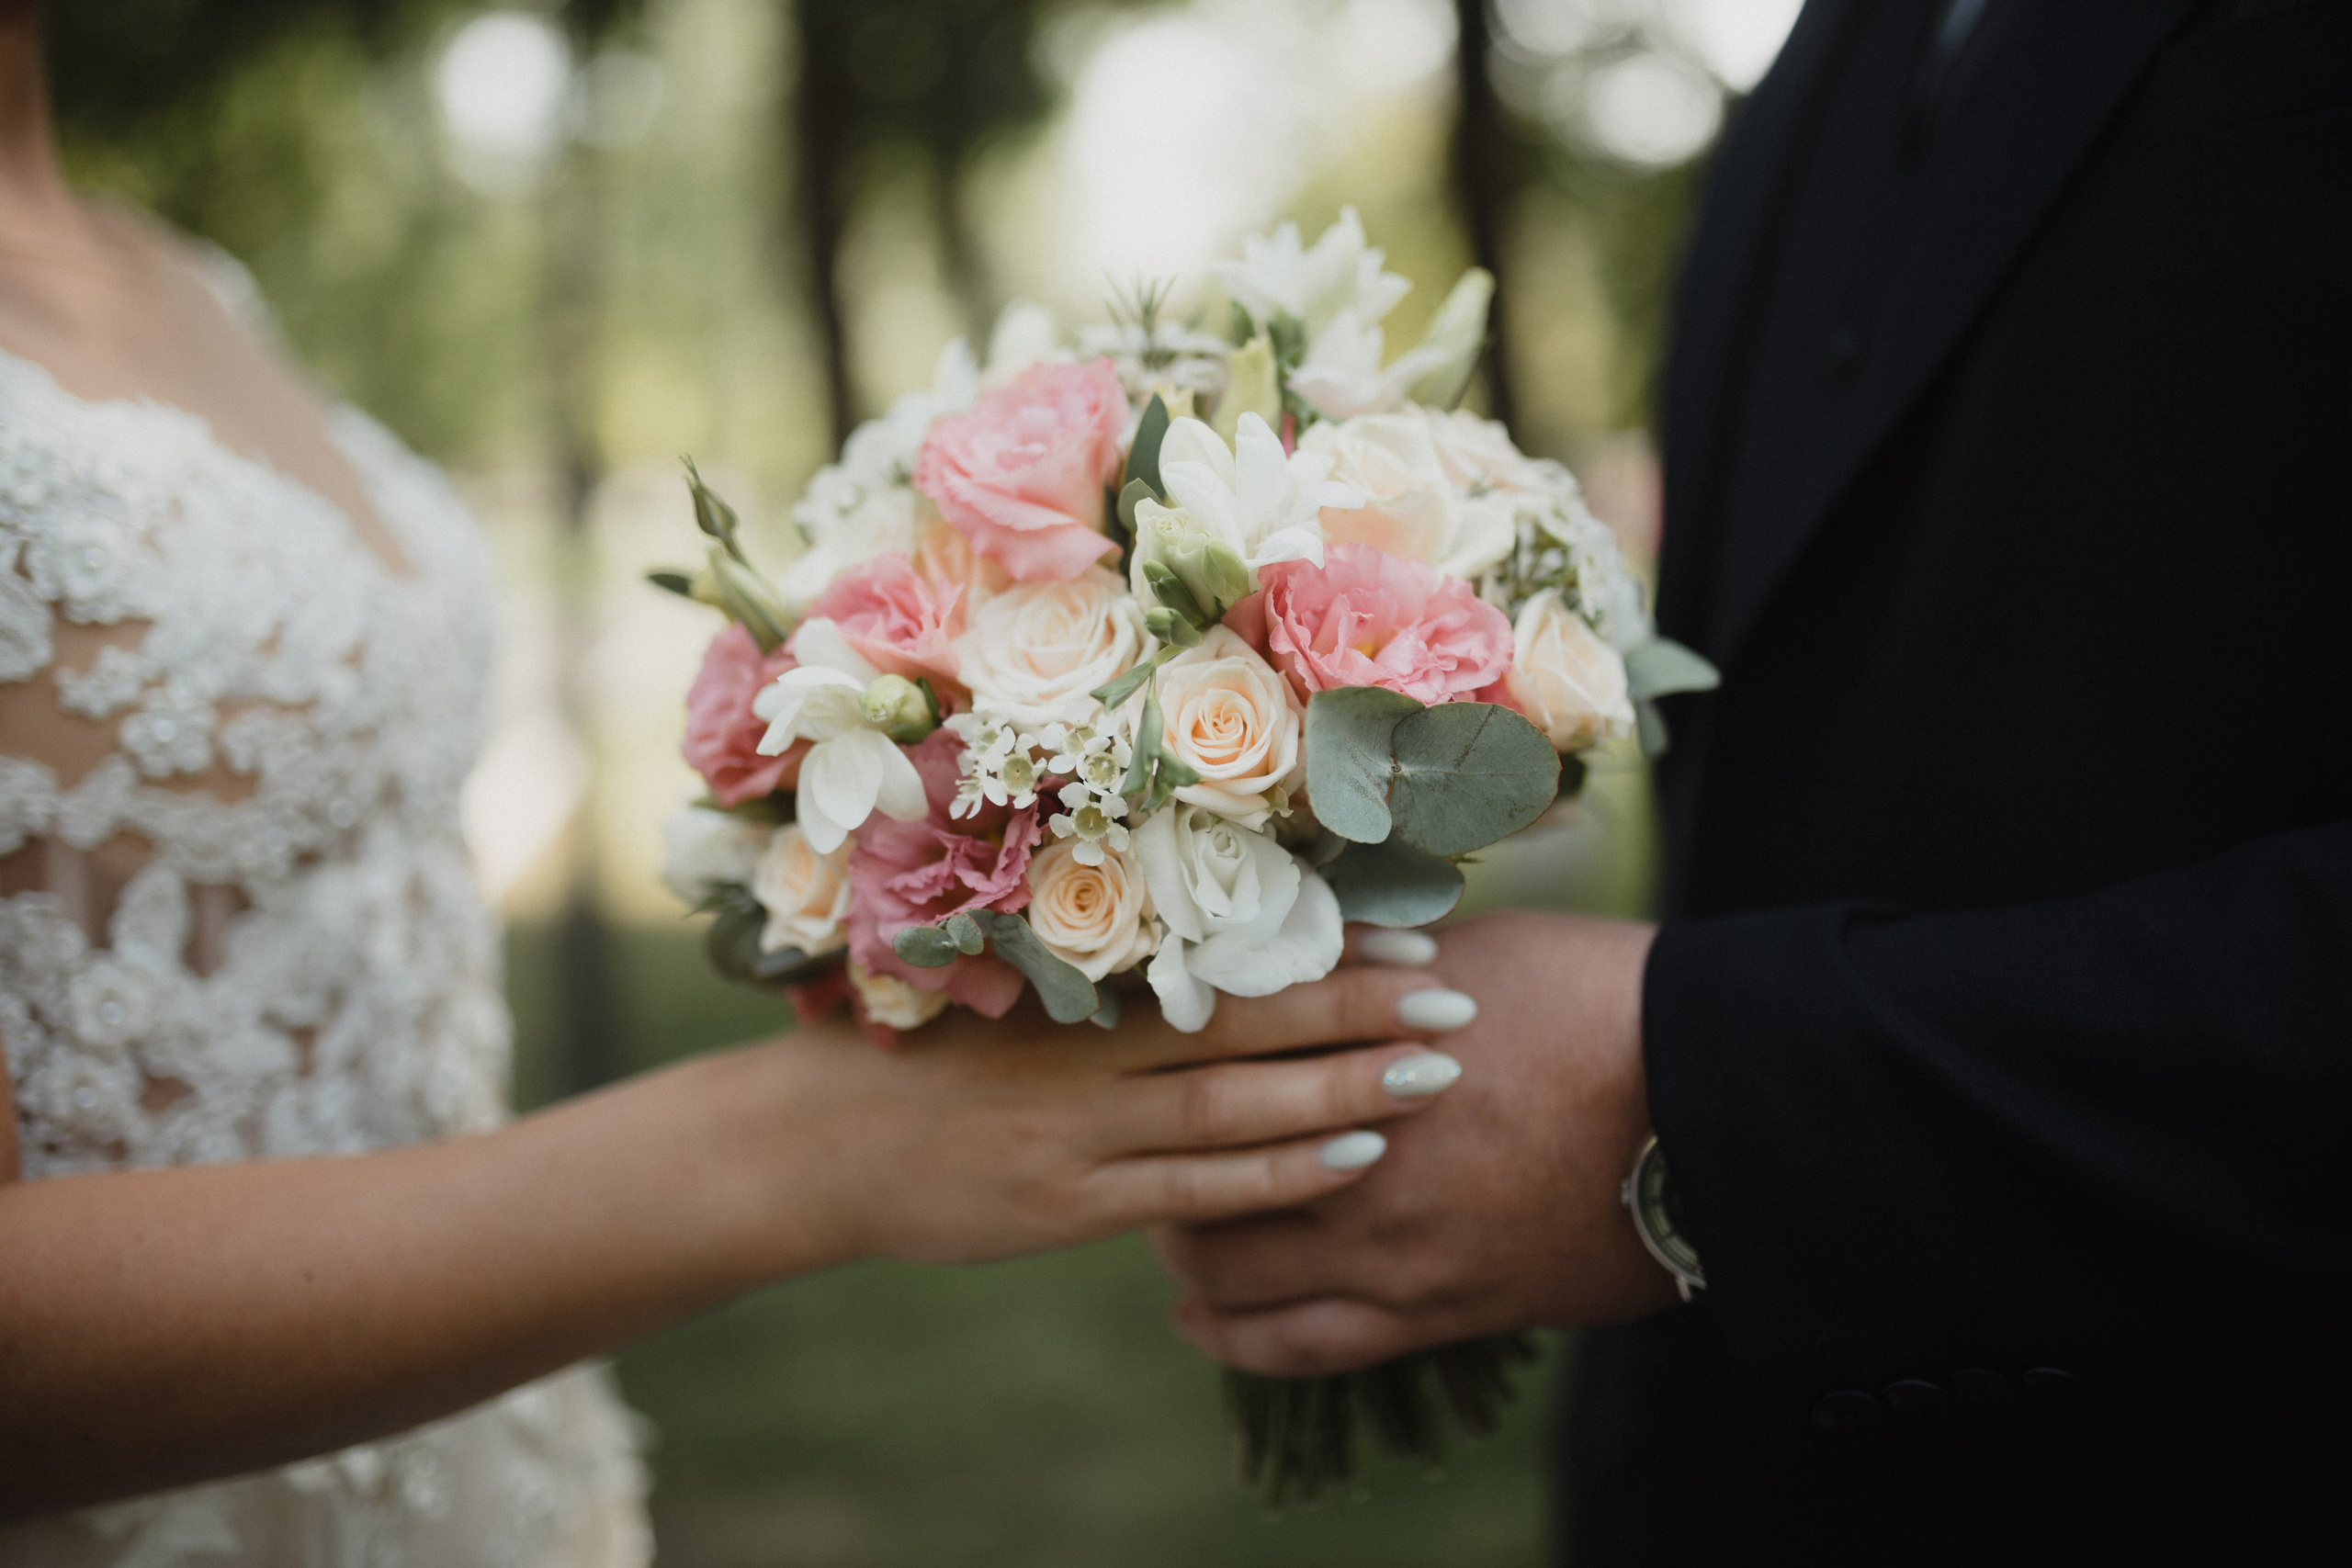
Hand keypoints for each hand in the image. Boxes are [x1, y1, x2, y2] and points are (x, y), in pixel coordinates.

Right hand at [757, 962, 1471, 1270]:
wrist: (815, 1144)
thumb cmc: (919, 1053)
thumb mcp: (1005, 993)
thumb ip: (1104, 981)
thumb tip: (1219, 950)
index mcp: (1075, 983)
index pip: (1223, 956)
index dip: (1321, 945)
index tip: (1410, 927)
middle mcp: (1089, 1049)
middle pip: (1247, 1022)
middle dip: (1359, 1008)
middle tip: (1457, 992)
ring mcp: (1080, 1130)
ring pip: (1234, 1104)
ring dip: (1342, 1087)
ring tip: (1435, 1072)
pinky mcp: (1069, 1205)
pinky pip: (1194, 1188)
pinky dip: (1278, 1173)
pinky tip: (1353, 1159)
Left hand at [1151, 911, 1679, 1377]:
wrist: (1709, 1093)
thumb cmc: (1594, 998)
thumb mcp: (1464, 950)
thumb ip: (1362, 967)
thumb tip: (1291, 947)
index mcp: (1345, 1046)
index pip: (1206, 1071)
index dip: (1161, 1070)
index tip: (1149, 1066)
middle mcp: (1348, 1149)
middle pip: (1197, 1176)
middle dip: (1163, 1170)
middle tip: (1154, 1158)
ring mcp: (1390, 1241)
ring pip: (1232, 1274)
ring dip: (1190, 1258)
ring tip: (1178, 1243)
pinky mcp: (1440, 1309)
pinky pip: (1307, 1349)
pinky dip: (1240, 1341)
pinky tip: (1206, 1328)